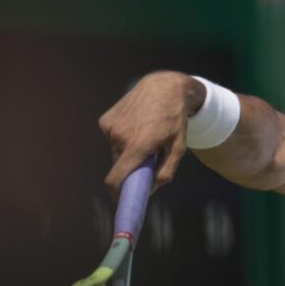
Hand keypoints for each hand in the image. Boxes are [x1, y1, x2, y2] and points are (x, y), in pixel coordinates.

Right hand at [98, 71, 204, 195]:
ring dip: (127, 150)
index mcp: (137, 146)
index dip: (116, 193)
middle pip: (119, 165)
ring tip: (144, 135)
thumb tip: (151, 189)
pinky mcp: (105, 120)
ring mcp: (110, 127)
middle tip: (147, 158)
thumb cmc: (175, 118)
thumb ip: (166, 170)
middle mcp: (119, 137)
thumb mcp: (178, 147)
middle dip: (130, 167)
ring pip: (115, 151)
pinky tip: (135, 125)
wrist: (164, 87)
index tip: (122, 199)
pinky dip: (121, 137)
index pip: (115, 178)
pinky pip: (112, 138)